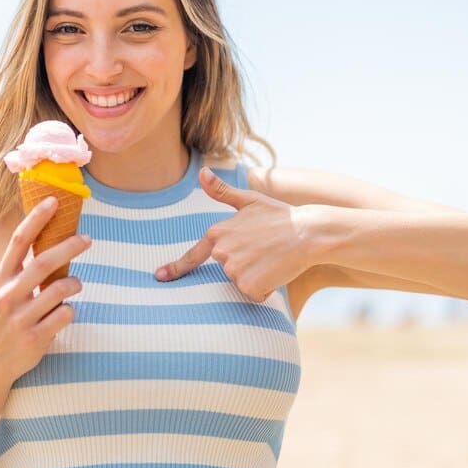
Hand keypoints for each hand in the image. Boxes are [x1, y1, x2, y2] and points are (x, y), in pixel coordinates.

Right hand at [0, 196, 92, 382]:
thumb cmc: (3, 320)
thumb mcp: (4, 291)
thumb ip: (22, 270)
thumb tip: (50, 240)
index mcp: (1, 279)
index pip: (18, 242)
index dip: (36, 219)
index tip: (54, 201)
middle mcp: (8, 296)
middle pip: (44, 263)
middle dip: (69, 247)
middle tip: (87, 239)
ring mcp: (21, 319)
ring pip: (59, 290)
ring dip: (74, 283)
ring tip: (76, 283)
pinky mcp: (35, 338)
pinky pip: (65, 315)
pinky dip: (70, 310)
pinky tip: (64, 312)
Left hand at [155, 166, 330, 301]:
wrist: (307, 232)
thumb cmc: (280, 216)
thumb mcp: (250, 200)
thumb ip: (222, 192)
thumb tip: (201, 173)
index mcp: (218, 233)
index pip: (193, 255)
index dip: (176, 268)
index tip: (160, 276)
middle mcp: (221, 252)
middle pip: (227, 269)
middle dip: (244, 265)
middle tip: (264, 250)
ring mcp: (234, 270)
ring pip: (241, 283)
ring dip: (256, 277)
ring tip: (272, 258)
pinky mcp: (248, 285)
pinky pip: (253, 294)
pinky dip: (265, 289)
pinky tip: (276, 271)